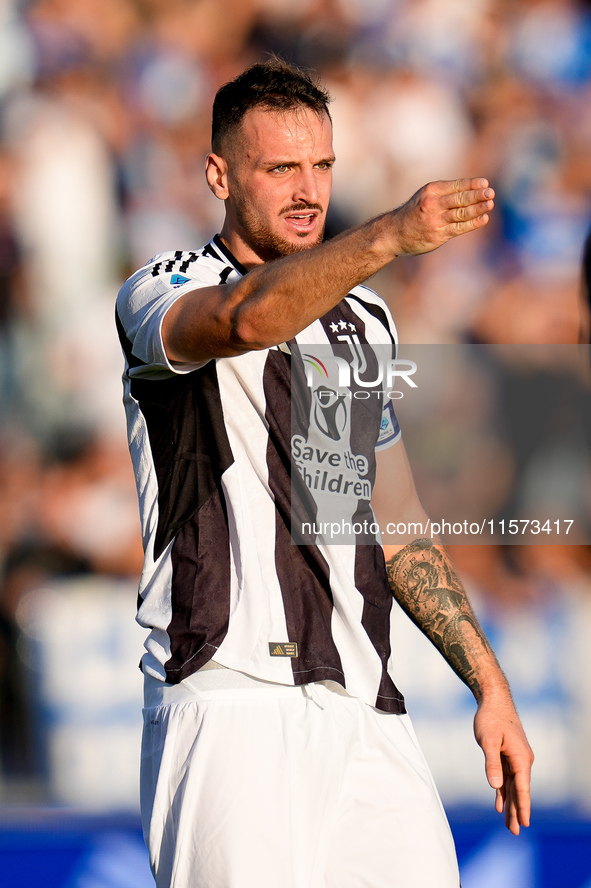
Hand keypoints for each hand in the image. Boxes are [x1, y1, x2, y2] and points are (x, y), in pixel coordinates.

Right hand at [390, 178, 494, 255]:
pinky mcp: (438, 235)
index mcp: (431, 191)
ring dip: (478, 208)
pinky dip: (472, 223)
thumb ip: (445, 193)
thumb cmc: (414, 213)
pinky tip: (483, 219)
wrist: (394, 233)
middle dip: (477, 195)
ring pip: (461, 213)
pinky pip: (459, 228)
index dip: (472, 184)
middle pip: (460, 198)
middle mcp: (433, 204)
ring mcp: (435, 220)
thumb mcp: (425, 196)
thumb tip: (473, 190)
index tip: (485, 183)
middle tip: (491, 193)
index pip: (456, 186)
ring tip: (490, 204)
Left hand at [473, 692, 533, 834]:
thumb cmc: (491, 718)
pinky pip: (506, 778)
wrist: (493, 700)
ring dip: (511, 804)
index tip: (524, 823)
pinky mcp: (506, 755)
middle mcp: (521, 760)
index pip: (522, 787)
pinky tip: (500, 804)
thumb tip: (496, 786)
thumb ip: (492, 763)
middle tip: (515, 832)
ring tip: (510, 824)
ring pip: (513, 786)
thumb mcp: (488, 740)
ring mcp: (514, 758)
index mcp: (520, 758)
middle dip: (517, 811)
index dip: (523, 806)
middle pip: (519, 790)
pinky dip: (503, 791)